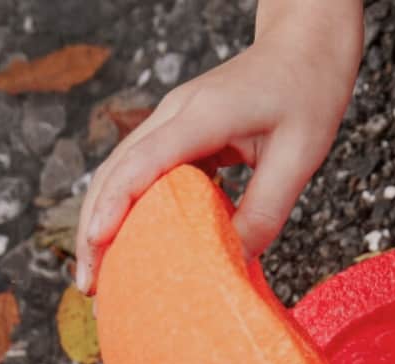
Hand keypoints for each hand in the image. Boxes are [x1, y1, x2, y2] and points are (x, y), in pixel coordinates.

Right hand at [75, 0, 363, 291]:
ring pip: (119, 174)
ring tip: (97, 278)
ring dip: (101, 224)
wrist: (303, 46)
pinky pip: (139, 176)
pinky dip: (125, 213)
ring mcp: (170, 122)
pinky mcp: (176, 135)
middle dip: (94, 229)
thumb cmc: (306, 94)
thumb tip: (232, 263)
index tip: (96, 243)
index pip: (145, 160)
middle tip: (88, 285)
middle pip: (116, 171)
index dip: (116, 203)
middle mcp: (175, 114)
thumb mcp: (300, 157)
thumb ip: (265, 211)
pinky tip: (126, 250)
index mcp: (204, 114)